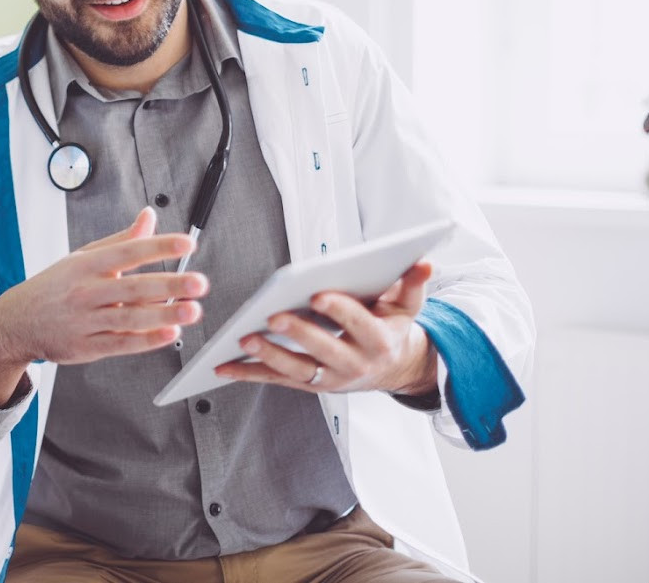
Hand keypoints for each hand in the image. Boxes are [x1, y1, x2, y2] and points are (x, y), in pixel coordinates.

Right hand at [0, 208, 205, 405]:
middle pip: (132, 287)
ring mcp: (85, 321)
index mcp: (86, 265)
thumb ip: (121, 240)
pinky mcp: (86, 347)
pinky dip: (146, 340)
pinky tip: (169, 334)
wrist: (16, 322)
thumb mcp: (83, 257)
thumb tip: (149, 217)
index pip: (127, 251)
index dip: (158, 246)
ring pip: (129, 318)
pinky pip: (120, 344)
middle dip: (169, 285)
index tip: (187, 243)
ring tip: (192, 310)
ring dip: (163, 315)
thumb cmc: (55, 287)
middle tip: (199, 282)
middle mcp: (86, 292)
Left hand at [214, 261, 438, 395]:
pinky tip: (224, 366)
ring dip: (268, 356)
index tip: (318, 293)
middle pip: (324, 350)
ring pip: (296, 370)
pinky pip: (276, 380)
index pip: (359, 324)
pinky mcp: (309, 384)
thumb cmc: (391, 327)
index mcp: (378, 341)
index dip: (339, 310)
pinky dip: (249, 374)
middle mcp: (354, 365)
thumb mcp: (407, 307)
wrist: (393, 368)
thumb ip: (412, 284)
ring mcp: (330, 379)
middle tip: (272, 316)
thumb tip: (424, 262)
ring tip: (244, 339)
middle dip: (298, 333)